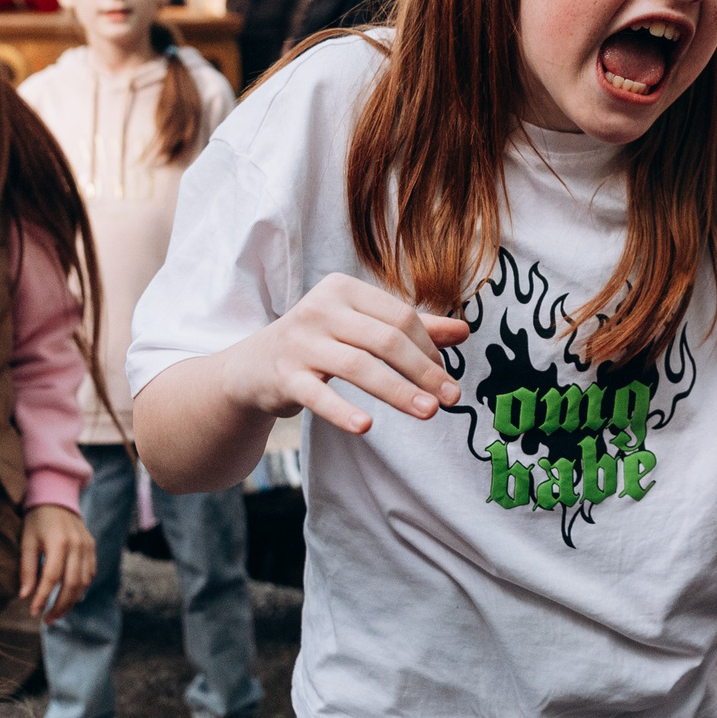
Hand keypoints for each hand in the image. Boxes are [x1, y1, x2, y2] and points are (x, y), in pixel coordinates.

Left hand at [20, 503, 97, 622]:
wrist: (57, 499)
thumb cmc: (37, 521)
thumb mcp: (26, 542)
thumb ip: (27, 568)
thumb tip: (24, 596)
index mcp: (58, 542)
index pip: (52, 578)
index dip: (43, 598)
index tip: (33, 612)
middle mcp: (77, 546)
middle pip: (72, 584)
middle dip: (60, 606)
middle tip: (48, 620)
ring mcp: (87, 547)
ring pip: (83, 582)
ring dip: (71, 601)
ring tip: (57, 613)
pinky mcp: (92, 548)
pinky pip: (90, 574)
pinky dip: (81, 588)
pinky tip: (69, 596)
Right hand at [217, 273, 468, 435]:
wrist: (252, 366)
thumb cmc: (319, 343)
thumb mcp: (361, 328)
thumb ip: (410, 328)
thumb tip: (464, 332)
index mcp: (343, 289)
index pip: (399, 317)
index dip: (429, 348)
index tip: (446, 378)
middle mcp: (320, 309)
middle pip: (385, 339)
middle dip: (423, 371)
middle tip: (450, 399)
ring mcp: (299, 342)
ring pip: (358, 366)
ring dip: (398, 392)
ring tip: (428, 413)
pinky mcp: (283, 376)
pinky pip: (318, 395)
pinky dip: (342, 412)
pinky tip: (366, 427)